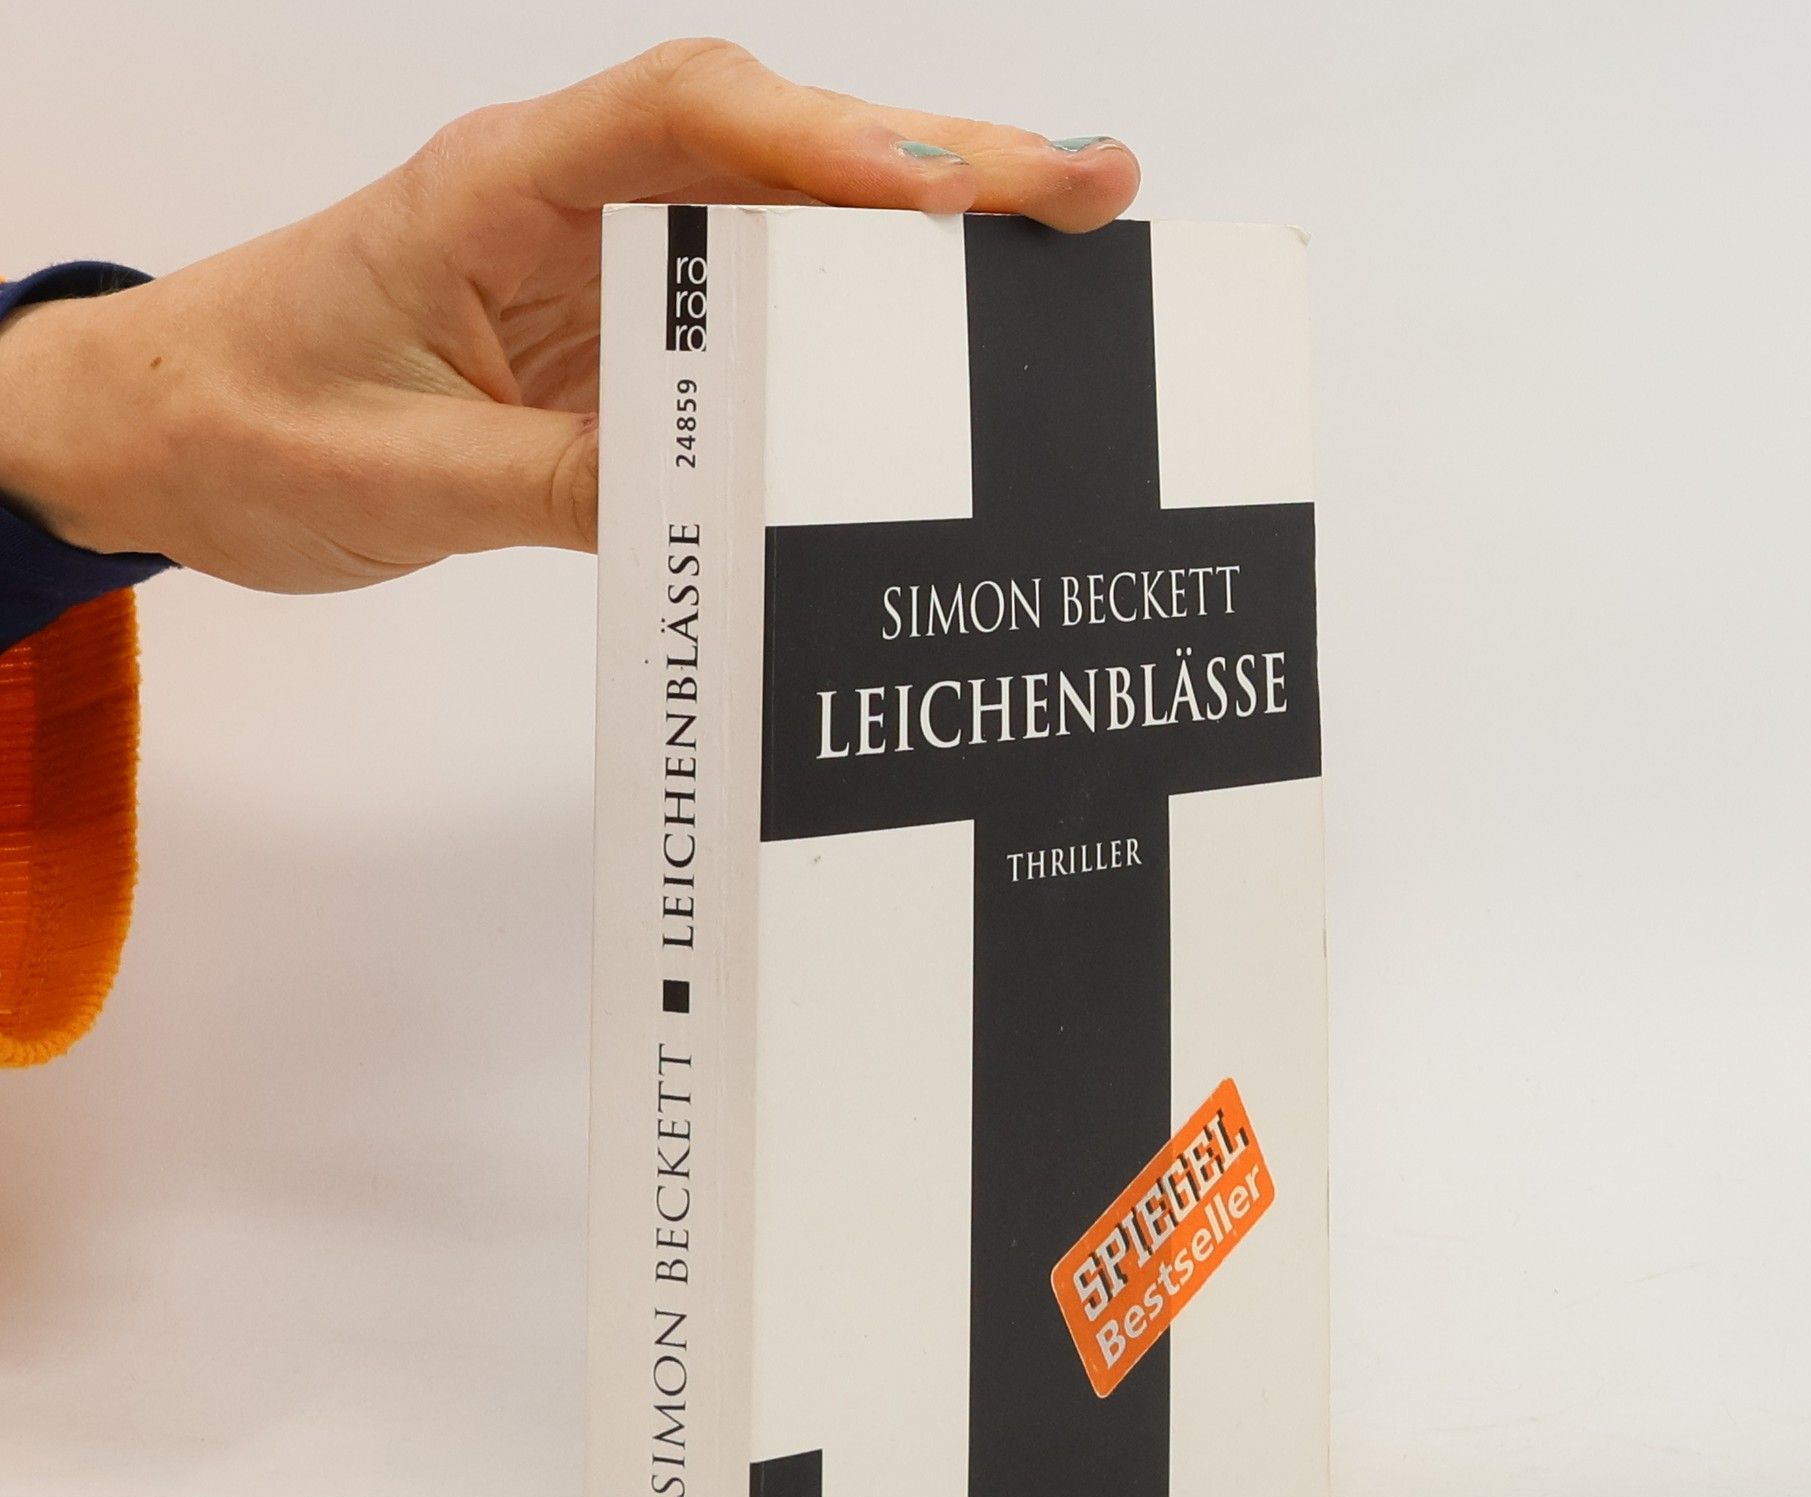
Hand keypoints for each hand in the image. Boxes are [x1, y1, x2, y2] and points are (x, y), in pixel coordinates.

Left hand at [0, 41, 1139, 591]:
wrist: (161, 431)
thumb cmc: (240, 422)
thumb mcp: (394, 477)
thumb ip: (553, 483)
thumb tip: (718, 502)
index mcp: (495, 188)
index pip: (686, 120)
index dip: (830, 149)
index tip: (947, 197)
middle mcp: (566, 197)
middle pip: (777, 141)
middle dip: (939, 159)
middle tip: (1090, 189)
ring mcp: (599, 259)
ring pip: (783, 212)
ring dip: (921, 224)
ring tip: (1063, 245)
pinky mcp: (613, 331)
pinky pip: (750, 301)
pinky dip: (849, 308)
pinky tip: (932, 334)